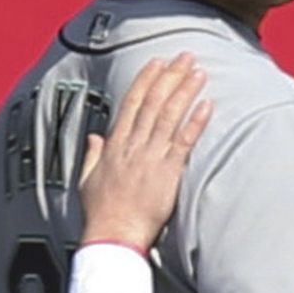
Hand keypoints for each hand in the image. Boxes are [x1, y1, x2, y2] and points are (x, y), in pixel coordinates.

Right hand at [80, 54, 212, 252]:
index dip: (146, 80)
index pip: (132, 103)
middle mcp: (133, 146)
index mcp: (114, 146)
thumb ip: (92, 155)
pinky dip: (195, 121)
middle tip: (185, 57)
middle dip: (170, 76)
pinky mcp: (167, 172)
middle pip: (154, 102)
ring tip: (198, 72)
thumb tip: (94, 137)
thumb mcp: (87, 180)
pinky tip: (206, 105)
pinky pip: (184, 141)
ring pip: (169, 115)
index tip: (157, 63)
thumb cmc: (101, 214)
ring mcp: (150, 157)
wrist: (113, 235)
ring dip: (185, 91)